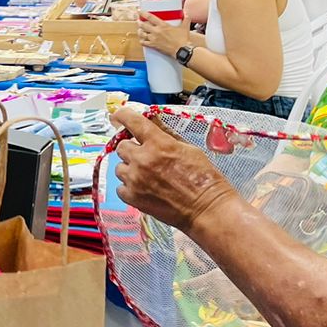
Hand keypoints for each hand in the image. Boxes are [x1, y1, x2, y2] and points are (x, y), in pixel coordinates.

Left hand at [112, 106, 236, 233]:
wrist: (207, 209)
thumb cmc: (204, 179)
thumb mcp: (189, 149)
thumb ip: (166, 135)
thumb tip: (152, 121)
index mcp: (158, 143)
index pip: (132, 121)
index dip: (122, 116)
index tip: (118, 116)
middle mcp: (143, 159)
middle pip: (122, 146)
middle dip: (132, 150)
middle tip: (146, 157)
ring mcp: (135, 179)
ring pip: (119, 167)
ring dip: (130, 170)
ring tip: (148, 177)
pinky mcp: (133, 197)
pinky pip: (120, 187)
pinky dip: (129, 188)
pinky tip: (144, 190)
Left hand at [137, 11, 188, 56]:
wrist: (181, 50)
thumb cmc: (183, 39)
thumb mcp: (185, 27)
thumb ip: (185, 19)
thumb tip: (187, 13)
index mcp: (162, 25)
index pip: (150, 17)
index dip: (143, 13)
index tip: (139, 11)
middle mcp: (156, 31)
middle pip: (143, 25)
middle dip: (139, 22)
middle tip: (138, 20)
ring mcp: (153, 39)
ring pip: (141, 34)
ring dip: (139, 31)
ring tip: (140, 30)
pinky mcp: (153, 46)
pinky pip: (143, 43)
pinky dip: (141, 41)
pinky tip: (142, 40)